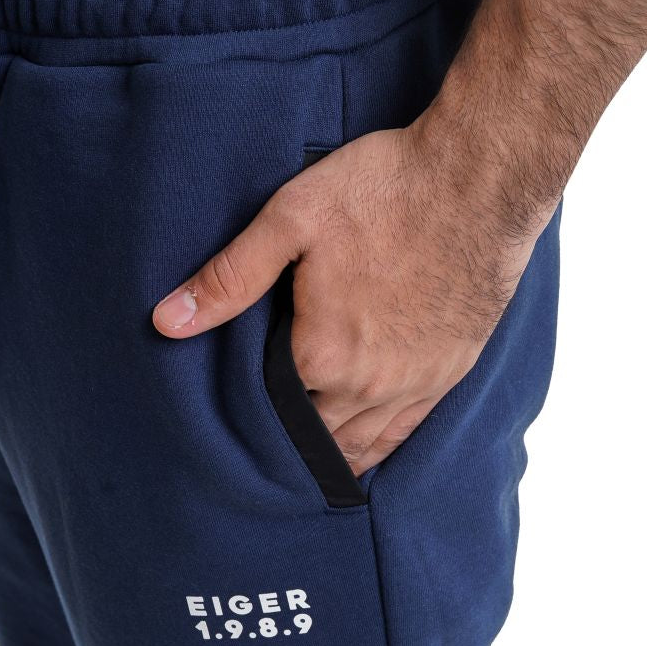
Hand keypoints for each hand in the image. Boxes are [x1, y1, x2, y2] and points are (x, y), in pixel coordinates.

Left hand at [153, 120, 539, 475]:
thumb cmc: (384, 191)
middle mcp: (367, 384)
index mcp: (321, 354)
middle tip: (258, 446)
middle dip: (284, 436)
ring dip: (327, 454)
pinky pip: (404, 434)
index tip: (230, 415)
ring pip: (357, 443)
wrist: (479, 180)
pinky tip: (360, 458)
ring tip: (300, 465)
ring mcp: (412, 385)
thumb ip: (229, 278)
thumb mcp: (291, 220)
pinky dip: (376, 451)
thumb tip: (166, 322)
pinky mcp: (446, 374)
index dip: (248, 408)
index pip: (269, 405)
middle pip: (311, 432)